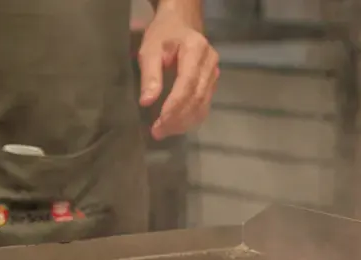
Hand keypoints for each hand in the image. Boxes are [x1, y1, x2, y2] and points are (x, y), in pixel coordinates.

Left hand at [138, 9, 218, 139]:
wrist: (180, 25)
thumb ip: (149, 75)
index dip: (174, 106)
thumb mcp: (149, 50)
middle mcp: (210, 63)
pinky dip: (190, 119)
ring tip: (163, 132)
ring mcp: (214, 74)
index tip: (160, 122)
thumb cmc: (162, 36)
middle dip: (177, 119)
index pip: (187, 84)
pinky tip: (175, 126)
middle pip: (196, 98)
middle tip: (157, 132)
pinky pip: (204, 105)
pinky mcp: (212, 83)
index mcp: (196, 51)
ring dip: (183, 123)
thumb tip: (146, 102)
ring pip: (202, 105)